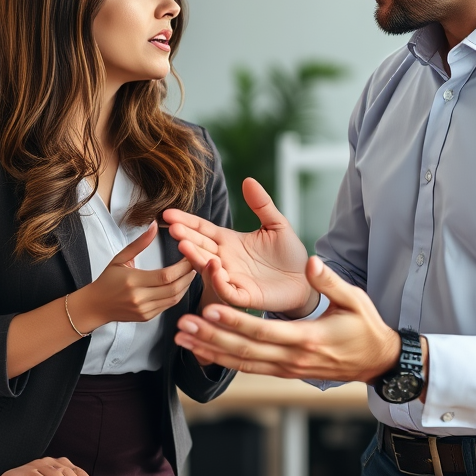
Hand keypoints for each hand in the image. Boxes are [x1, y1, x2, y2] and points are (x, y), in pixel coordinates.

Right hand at [74, 223, 195, 330]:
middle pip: (174, 288)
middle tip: (197, 262)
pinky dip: (178, 294)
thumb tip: (155, 225)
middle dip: (188, 275)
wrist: (94, 306)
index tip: (190, 255)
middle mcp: (140, 298)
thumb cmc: (106, 280)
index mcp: (133, 281)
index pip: (166, 275)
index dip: (182, 266)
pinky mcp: (147, 317)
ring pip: (174, 298)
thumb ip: (139, 243)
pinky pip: (168, 306)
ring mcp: (144, 310)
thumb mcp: (120, 259)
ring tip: (192, 271)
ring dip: (186, 285)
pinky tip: (182, 283)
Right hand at [163, 178, 313, 313]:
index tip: (168, 213)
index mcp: (230, 241)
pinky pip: (226, 290)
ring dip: (195, 257)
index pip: (203, 230)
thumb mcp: (276, 224)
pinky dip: (218, 280)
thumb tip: (248, 180)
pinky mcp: (244, 295)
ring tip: (184, 245)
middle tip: (173, 228)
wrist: (306, 280)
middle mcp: (226, 260)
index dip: (186, 221)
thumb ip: (262, 204)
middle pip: (201, 247)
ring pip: (208, 268)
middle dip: (186, 237)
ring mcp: (233, 278)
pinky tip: (214, 266)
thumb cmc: (289, 253)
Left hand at [174, 255, 401, 382]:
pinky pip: (249, 368)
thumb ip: (329, 281)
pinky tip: (202, 351)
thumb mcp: (354, 299)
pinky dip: (223, 360)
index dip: (235, 322)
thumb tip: (312, 261)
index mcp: (307, 338)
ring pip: (241, 363)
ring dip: (209, 351)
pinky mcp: (284, 372)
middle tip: (183, 325)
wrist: (376, 361)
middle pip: (244, 350)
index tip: (210, 308)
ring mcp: (287, 369)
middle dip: (211, 338)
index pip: (264, 331)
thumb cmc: (364, 325)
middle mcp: (292, 358)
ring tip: (182, 338)